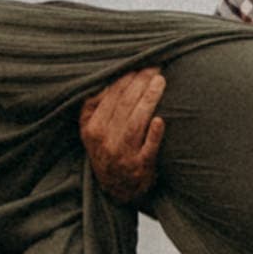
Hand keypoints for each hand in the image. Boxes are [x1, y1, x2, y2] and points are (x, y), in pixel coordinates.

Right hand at [78, 66, 167, 204]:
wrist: (118, 189)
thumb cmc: (107, 150)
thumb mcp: (91, 130)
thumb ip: (94, 105)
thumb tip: (108, 78)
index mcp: (92, 128)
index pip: (111, 96)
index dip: (127, 77)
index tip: (141, 64)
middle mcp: (105, 141)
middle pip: (124, 105)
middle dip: (140, 82)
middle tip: (155, 67)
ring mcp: (122, 155)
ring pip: (136, 122)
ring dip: (149, 99)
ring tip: (160, 81)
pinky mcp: (140, 167)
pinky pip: (148, 148)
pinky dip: (154, 134)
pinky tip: (160, 120)